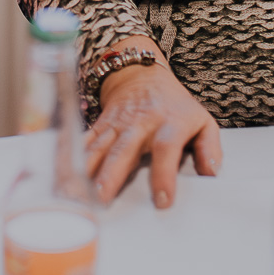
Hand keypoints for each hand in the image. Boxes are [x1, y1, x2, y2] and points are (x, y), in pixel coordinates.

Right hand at [84, 39, 221, 208]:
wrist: (141, 75)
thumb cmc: (175, 105)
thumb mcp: (203, 121)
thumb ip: (210, 148)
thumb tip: (211, 173)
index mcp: (169, 124)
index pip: (166, 148)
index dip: (164, 174)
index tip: (162, 199)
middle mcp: (140, 123)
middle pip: (124, 149)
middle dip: (111, 174)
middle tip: (101, 197)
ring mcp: (116, 124)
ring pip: (99, 147)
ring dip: (86, 169)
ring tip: (76, 191)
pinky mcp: (100, 125)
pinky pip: (84, 142)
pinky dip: (71, 158)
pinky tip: (61, 174)